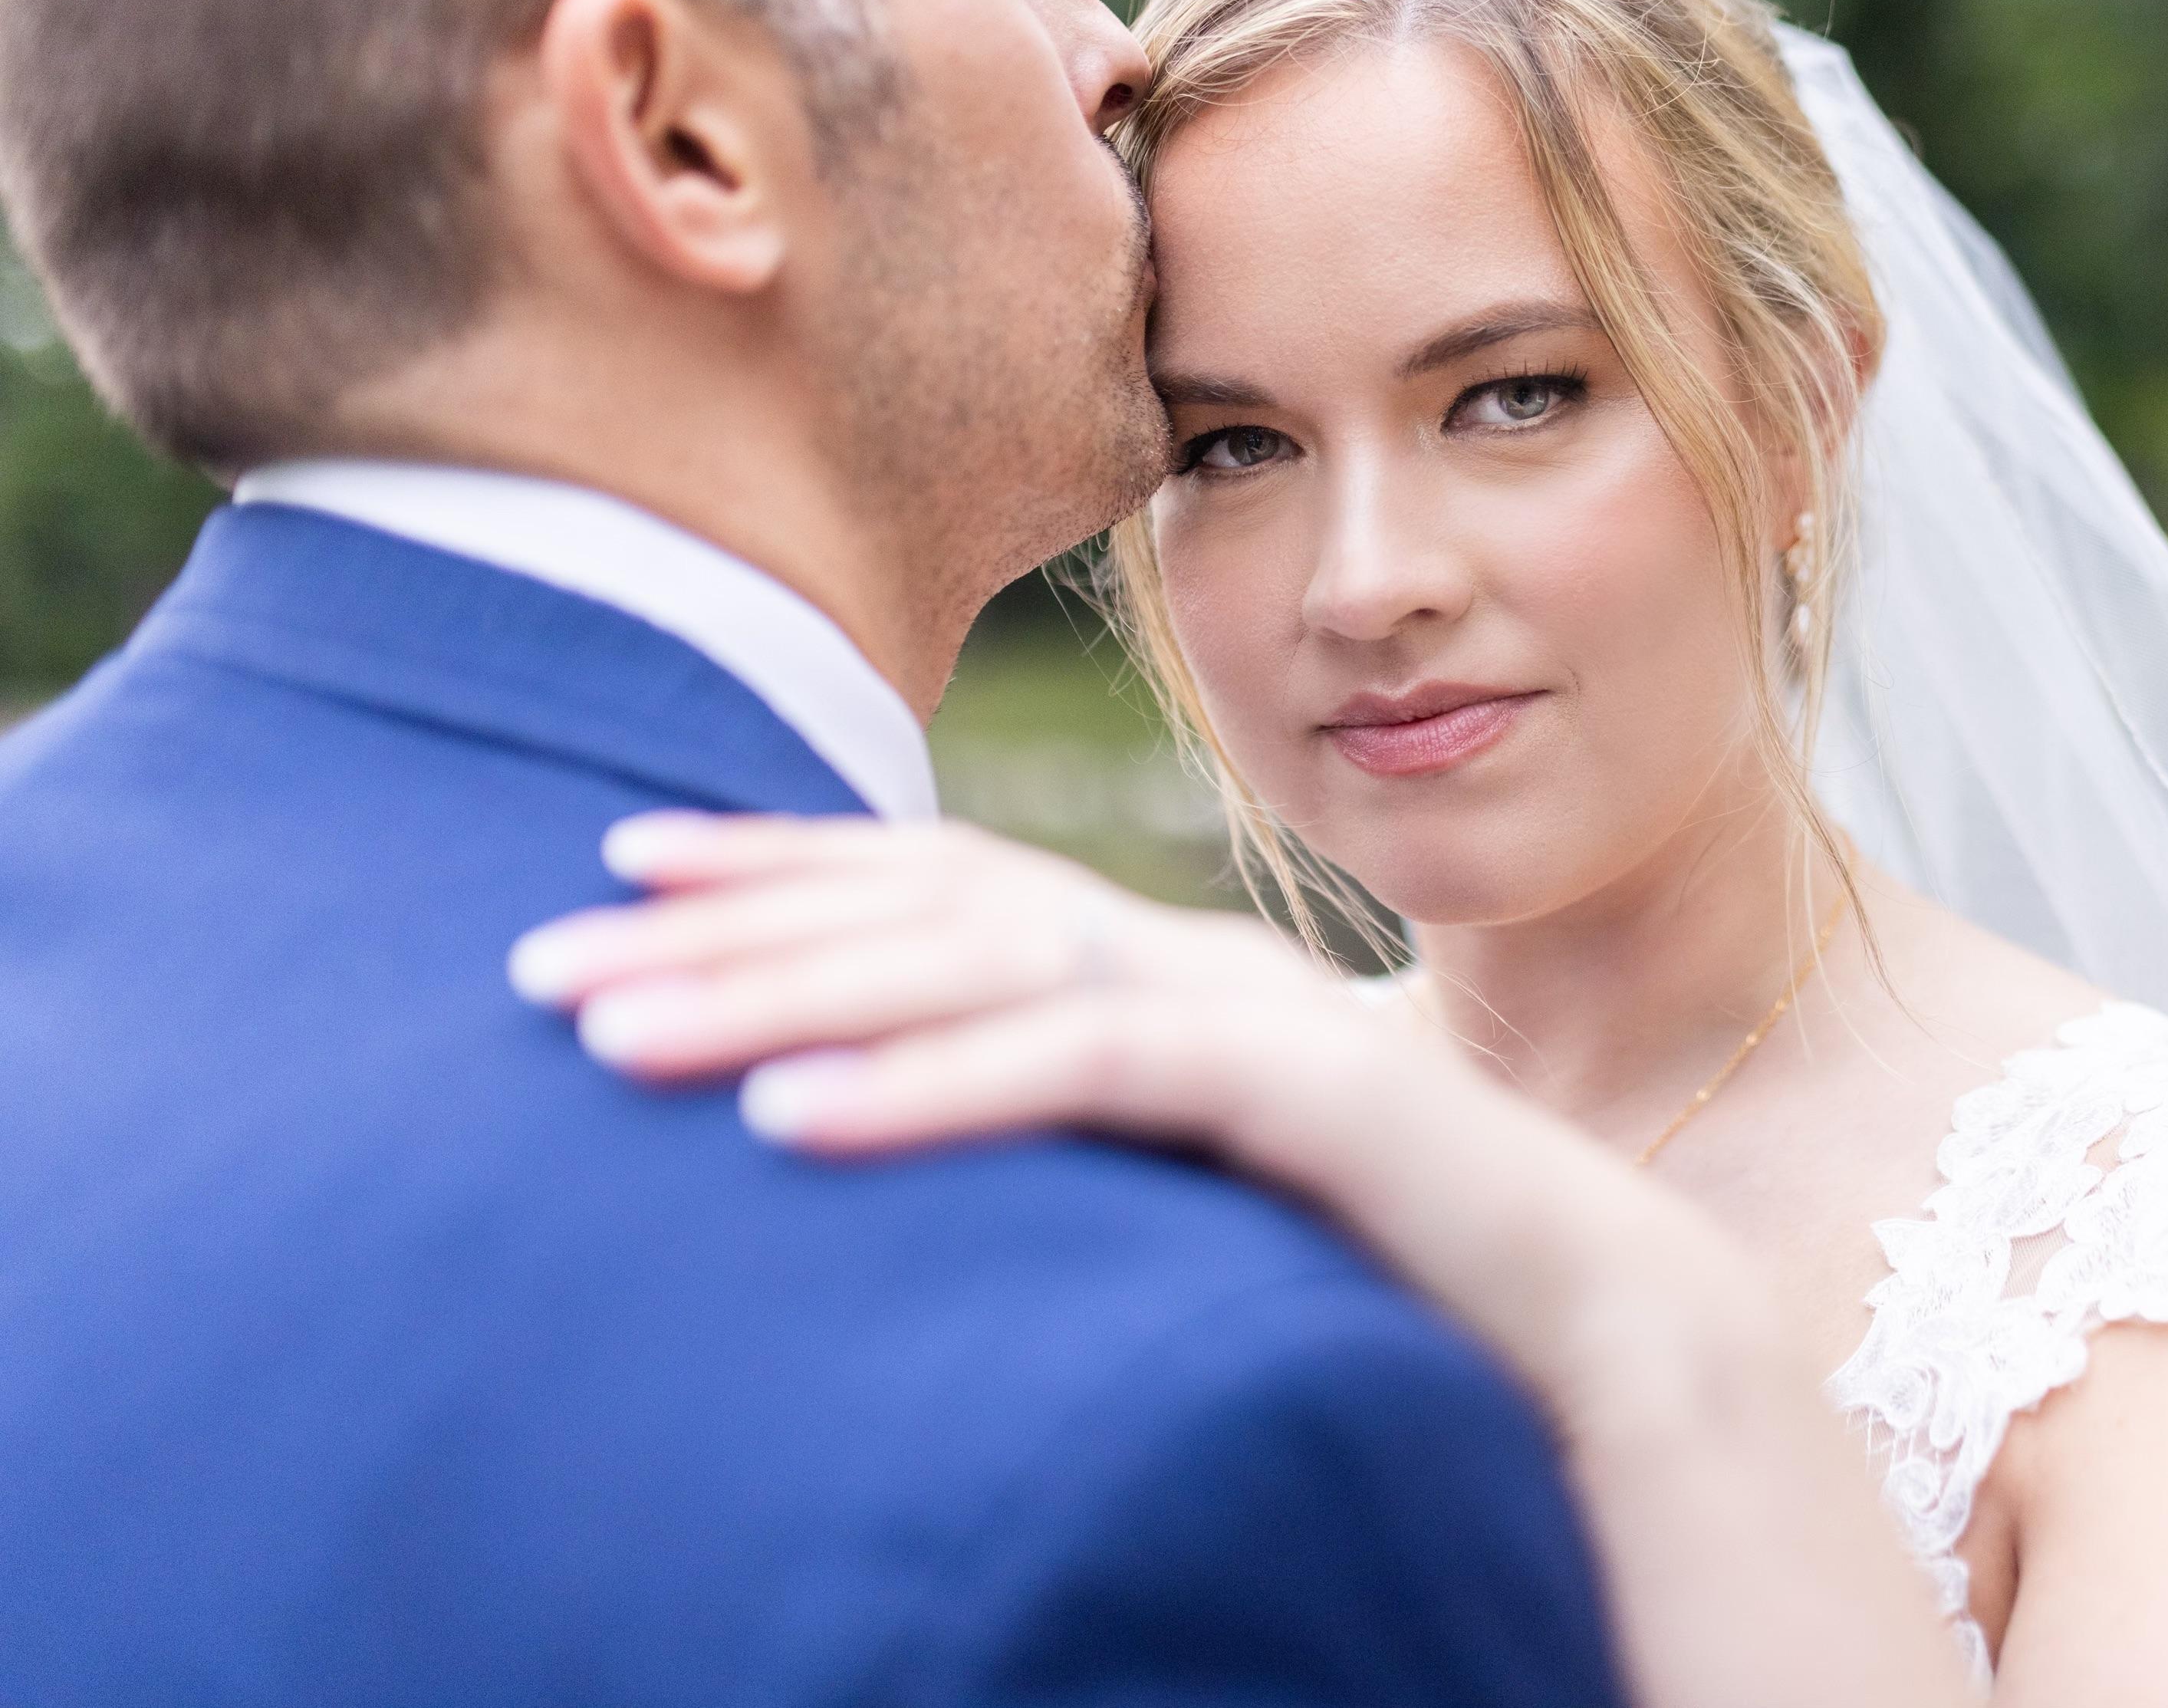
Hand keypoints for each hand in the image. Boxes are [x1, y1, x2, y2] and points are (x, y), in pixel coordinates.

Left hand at [510, 812, 1971, 1707]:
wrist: (1609, 1324)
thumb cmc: (1394, 1267)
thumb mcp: (1191, 1183)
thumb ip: (1086, 1120)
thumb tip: (910, 1132)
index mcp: (1168, 973)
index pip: (943, 886)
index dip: (782, 863)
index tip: (617, 861)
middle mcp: (1199, 966)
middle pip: (932, 907)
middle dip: (731, 918)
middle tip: (539, 949)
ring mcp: (1257, 1020)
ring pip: (986, 971)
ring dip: (786, 994)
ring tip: (607, 1034)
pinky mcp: (1313, 1099)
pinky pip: (1099, 1075)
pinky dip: (939, 1089)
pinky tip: (791, 1125)